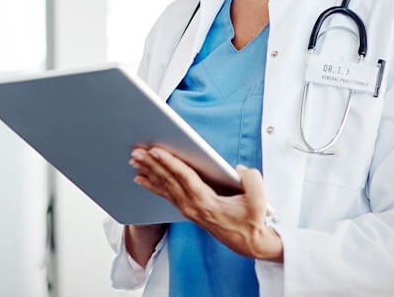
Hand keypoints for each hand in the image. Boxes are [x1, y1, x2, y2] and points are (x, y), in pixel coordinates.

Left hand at [129, 147, 282, 261]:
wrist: (249, 243)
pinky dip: (152, 185)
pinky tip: (141, 178)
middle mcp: (192, 207)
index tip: (155, 150)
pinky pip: (166, 195)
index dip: (169, 163)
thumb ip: (251, 179)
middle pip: (168, 181)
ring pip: (164, 187)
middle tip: (136, 151)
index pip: (184, 178)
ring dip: (148, 172)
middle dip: (151, 164)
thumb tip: (238, 169)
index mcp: (206, 202)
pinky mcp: (188, 211)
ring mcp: (188, 210)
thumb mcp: (259, 199)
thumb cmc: (252, 221)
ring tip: (134, 160)